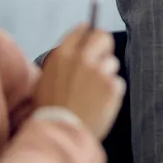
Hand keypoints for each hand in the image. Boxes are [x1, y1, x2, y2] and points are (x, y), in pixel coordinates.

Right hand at [35, 26, 125, 140]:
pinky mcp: (112, 86)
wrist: (60, 131)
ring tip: (93, 95)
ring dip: (106, 75)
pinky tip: (99, 104)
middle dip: (104, 45)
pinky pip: (117, 83)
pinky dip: (111, 93)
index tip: (91, 36)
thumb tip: (75, 50)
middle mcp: (82, 58)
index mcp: (63, 55)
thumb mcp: (46, 80)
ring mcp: (99, 71)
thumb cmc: (51, 109)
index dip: (88, 33)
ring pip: (112, 63)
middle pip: (102, 37)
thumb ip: (61, 62)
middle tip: (103, 57)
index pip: (82, 30)